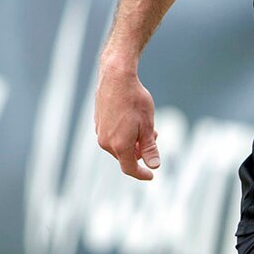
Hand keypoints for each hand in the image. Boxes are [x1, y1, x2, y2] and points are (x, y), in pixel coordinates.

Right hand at [94, 59, 160, 179]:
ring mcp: (100, 133)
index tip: (151, 176)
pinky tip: (133, 121)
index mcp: (119, 145)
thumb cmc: (135, 100)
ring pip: (118, 146)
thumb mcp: (148, 125)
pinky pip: (112, 136)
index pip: (130, 168)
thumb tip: (154, 166)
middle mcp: (106, 142)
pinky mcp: (98, 123)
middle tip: (155, 138)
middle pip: (125, 157)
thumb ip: (150, 147)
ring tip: (146, 127)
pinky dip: (124, 134)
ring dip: (133, 142)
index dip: (141, 174)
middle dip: (140, 152)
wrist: (116, 78)